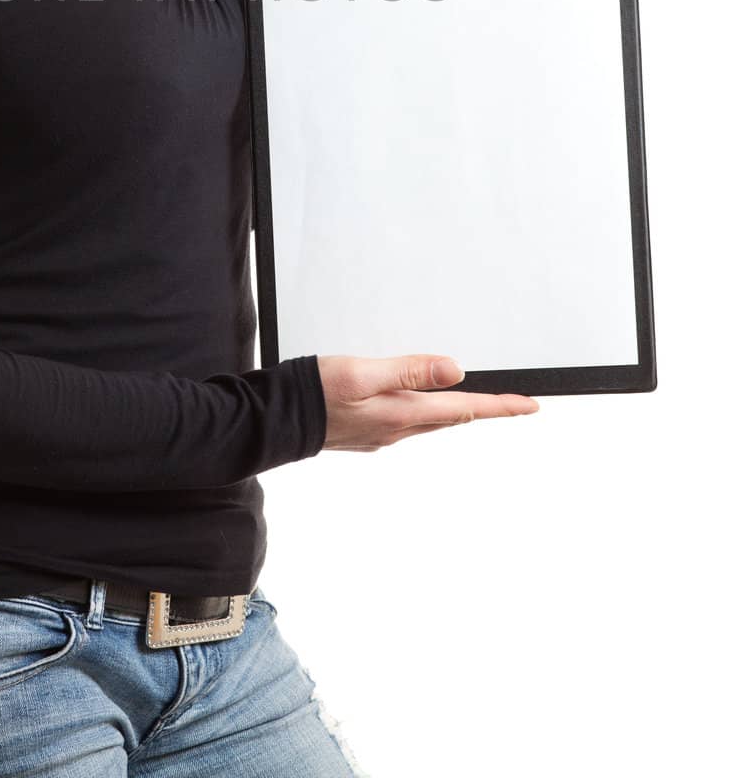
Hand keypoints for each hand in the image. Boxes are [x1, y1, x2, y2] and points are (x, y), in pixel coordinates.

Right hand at [317, 354, 538, 450]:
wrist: (275, 420)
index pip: (465, 409)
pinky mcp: (367, 433)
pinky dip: (427, 412)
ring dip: (456, 411)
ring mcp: (382, 434)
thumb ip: (410, 371)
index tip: (531, 405)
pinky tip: (421, 403)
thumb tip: (455, 371)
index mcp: (402, 414)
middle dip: (484, 408)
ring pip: (431, 421)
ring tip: (475, 399)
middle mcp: (398, 429)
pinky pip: (409, 422)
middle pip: (452, 418)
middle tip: (513, 401)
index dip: (501, 406)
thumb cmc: (314, 392)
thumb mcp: (364, 372)